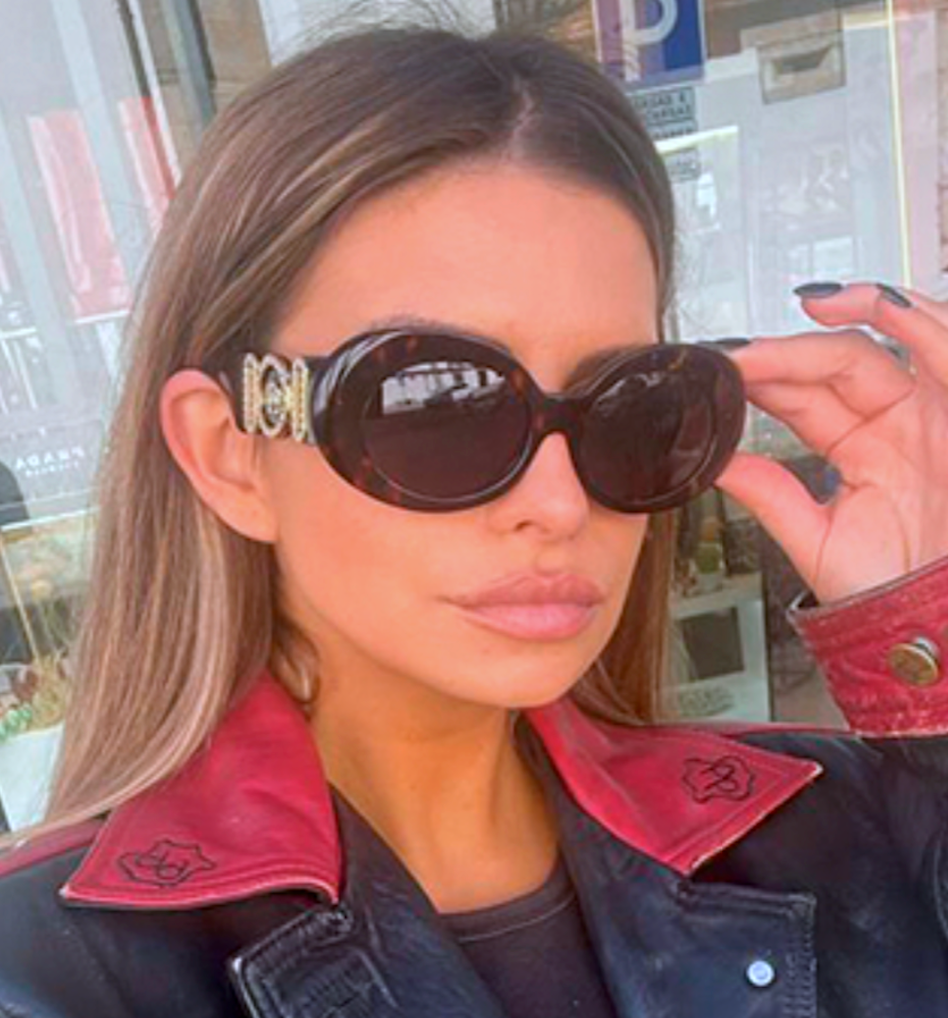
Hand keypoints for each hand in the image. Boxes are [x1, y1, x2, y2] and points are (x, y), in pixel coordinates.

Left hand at [715, 282, 947, 603]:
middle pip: (839, 364)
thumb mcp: (817, 539)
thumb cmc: (890, 590)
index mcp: (861, 449)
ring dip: (852, 314)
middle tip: (741, 352)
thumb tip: (713, 460)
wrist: (932, 630)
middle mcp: (899, 424)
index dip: (764, 378)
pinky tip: (870, 304)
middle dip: (787, 353)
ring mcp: (935, 415)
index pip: (805, 397)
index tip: (719, 370)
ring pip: (894, 342)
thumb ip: (770, 493)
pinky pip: (945, 351)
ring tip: (806, 306)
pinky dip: (913, 319)